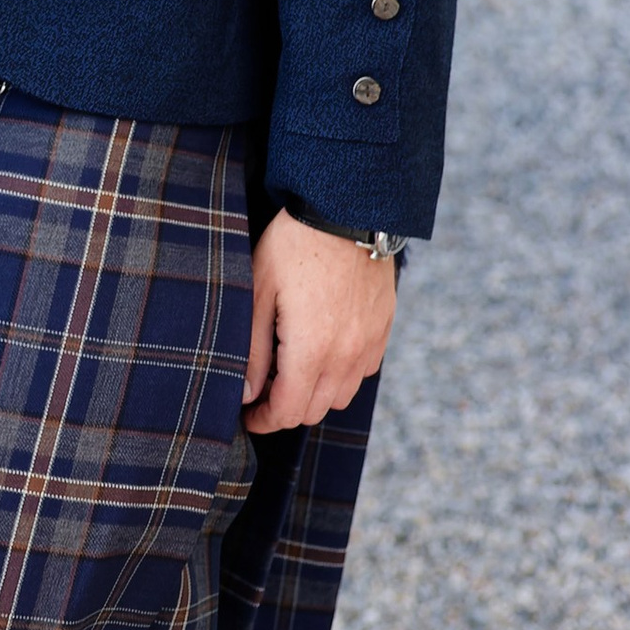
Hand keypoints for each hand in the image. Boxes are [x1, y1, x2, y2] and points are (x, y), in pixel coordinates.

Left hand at [242, 211, 397, 434]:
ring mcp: (369, 342)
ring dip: (315, 394)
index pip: (288, 411)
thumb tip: (246, 395)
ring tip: (292, 371)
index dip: (264, 420)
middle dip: (285, 410)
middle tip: (262, 391)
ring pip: (341, 396)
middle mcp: (346, 354)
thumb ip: (254, 350)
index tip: (248, 415)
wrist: (346, 208)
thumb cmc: (293, 245)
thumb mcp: (259, 293)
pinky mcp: (383, 328)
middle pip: (314, 410)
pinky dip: (342, 374)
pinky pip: (363, 371)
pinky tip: (324, 351)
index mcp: (311, 349)